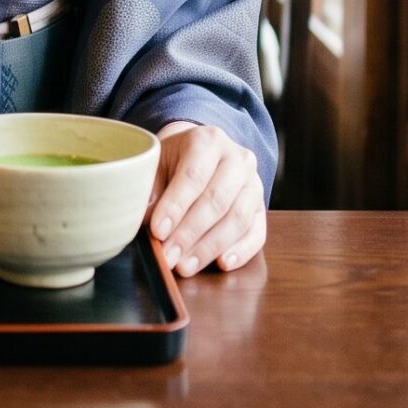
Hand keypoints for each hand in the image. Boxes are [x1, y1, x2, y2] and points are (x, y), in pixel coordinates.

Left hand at [147, 122, 265, 276]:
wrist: (202, 154)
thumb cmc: (176, 161)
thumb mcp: (158, 164)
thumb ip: (151, 190)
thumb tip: (146, 221)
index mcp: (208, 141)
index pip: (193, 176)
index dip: (175, 206)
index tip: (157, 231)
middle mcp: (237, 159)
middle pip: (217, 200)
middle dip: (190, 233)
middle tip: (169, 256)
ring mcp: (254, 183)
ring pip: (237, 219)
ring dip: (210, 247)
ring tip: (185, 266)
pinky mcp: (261, 207)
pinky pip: (256, 233)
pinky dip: (241, 251)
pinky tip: (222, 264)